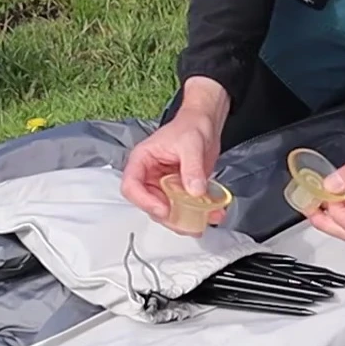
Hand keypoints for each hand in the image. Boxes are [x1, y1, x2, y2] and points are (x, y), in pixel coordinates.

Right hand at [121, 77, 229, 233]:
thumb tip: (194, 190)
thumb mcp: (192, 144)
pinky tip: (213, 213)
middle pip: (150, 204)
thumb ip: (192, 168)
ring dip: (185, 219)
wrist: (205, 124)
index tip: (164, 209)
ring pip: (167, 211)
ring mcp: (164, 185)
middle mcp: (150, 176)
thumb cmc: (190, 126)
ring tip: (204, 219)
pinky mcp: (179, 191)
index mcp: (142, 161)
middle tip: (187, 221)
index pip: (131, 186)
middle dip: (169, 217)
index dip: (144, 201)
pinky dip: (198, 214)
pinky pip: (184, 208)